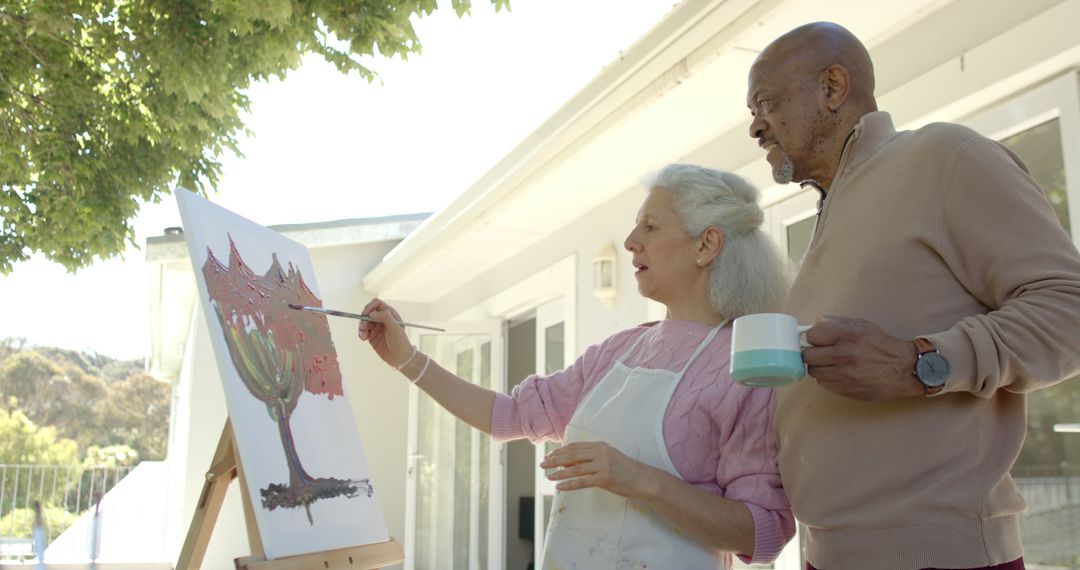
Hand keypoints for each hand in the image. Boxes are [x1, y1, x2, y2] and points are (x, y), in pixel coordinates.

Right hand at [357, 298, 412, 368]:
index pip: (376, 304)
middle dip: (363, 319)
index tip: (365, 314)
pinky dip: (361, 333)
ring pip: (364, 322)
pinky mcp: (372, 336)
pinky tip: (363, 338)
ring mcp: (376, 327)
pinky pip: (363, 331)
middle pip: (368, 312)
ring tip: (364, 335)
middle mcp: (382, 319)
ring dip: (361, 327)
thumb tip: (372, 313)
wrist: (400, 358)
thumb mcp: (395, 327)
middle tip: (363, 328)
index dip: (369, 307)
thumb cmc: (401, 342)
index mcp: (389, 314)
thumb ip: (385, 317)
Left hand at [540, 441, 652, 497]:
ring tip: (548, 476)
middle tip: (543, 464)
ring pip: (575, 468)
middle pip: (572, 455)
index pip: (575, 447)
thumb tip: (567, 461)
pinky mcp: (605, 478)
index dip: (560, 451)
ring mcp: (603, 465)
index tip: (549, 456)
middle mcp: (600, 453)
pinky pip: (583, 482)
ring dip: (559, 473)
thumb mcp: (607, 457)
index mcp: (599, 446)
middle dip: (555, 460)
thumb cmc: (624, 469)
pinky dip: (569, 484)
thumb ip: (589, 458)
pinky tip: (560, 487)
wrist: (642, 478)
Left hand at [802, 316, 922, 400]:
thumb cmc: (883, 346)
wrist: (904, 369)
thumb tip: (817, 321)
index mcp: (847, 336)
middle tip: (822, 353)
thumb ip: (837, 322)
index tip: (818, 339)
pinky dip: (828, 379)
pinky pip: (824, 384)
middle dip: (813, 353)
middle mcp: (843, 355)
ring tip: (832, 364)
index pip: (812, 335)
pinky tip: (839, 374)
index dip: (813, 337)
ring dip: (820, 367)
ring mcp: (843, 374)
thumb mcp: (863, 326)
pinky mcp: (845, 389)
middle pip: (808, 355)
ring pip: (814, 372)